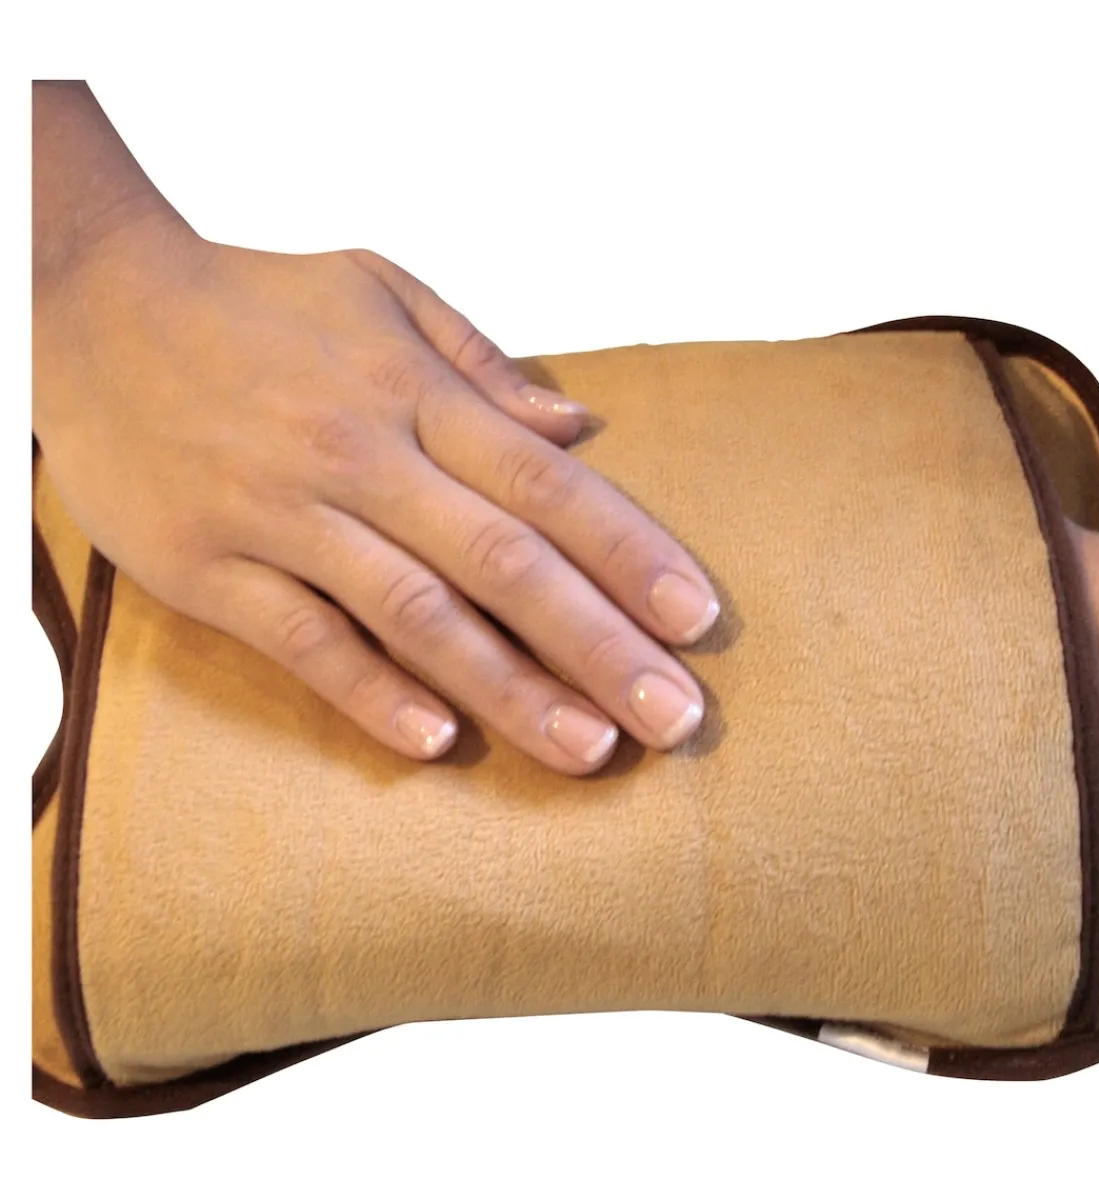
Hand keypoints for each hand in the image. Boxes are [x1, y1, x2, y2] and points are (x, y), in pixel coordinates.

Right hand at [33, 213, 719, 774]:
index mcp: (413, 396)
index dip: (629, 555)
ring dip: (511, 690)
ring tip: (589, 750)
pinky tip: (439, 744)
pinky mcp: (214, 569)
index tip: (696, 620)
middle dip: (600, 646)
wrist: (91, 301)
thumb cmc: (254, 301)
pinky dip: (371, 693)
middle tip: (675, 718)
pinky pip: (305, 642)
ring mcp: (285, 517)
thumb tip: (580, 425)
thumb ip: (483, 362)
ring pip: (417, 617)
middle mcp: (361, 459)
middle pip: (504, 565)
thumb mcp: (379, 290)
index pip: (547, 487)